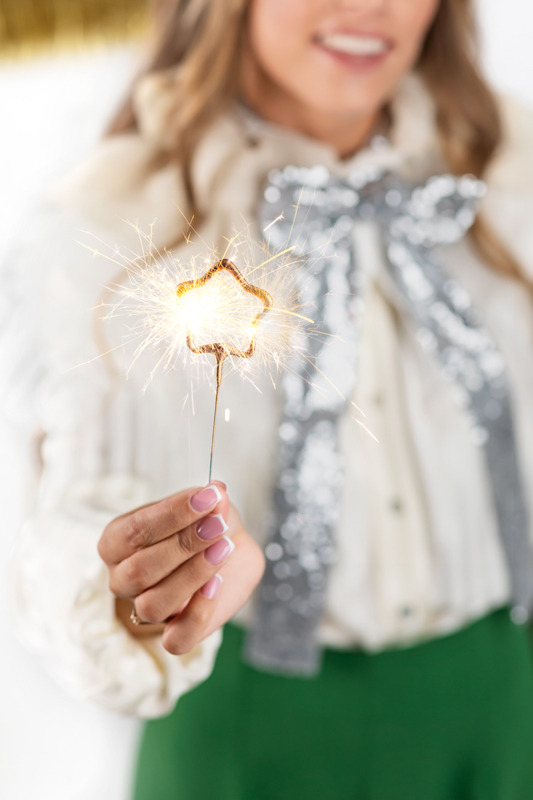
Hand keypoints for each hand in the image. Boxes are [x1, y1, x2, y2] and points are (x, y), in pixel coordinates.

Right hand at [97, 482, 264, 654]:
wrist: (230, 554)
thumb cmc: (206, 527)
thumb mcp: (212, 508)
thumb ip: (213, 503)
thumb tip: (217, 493)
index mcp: (117, 542)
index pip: (134, 530)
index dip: (173, 513)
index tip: (208, 497)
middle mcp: (123, 578)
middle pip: (140, 569)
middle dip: (184, 544)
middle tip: (218, 524)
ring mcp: (143, 609)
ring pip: (152, 606)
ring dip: (191, 576)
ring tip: (223, 550)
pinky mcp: (173, 634)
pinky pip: (176, 640)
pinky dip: (197, 614)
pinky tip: (218, 584)